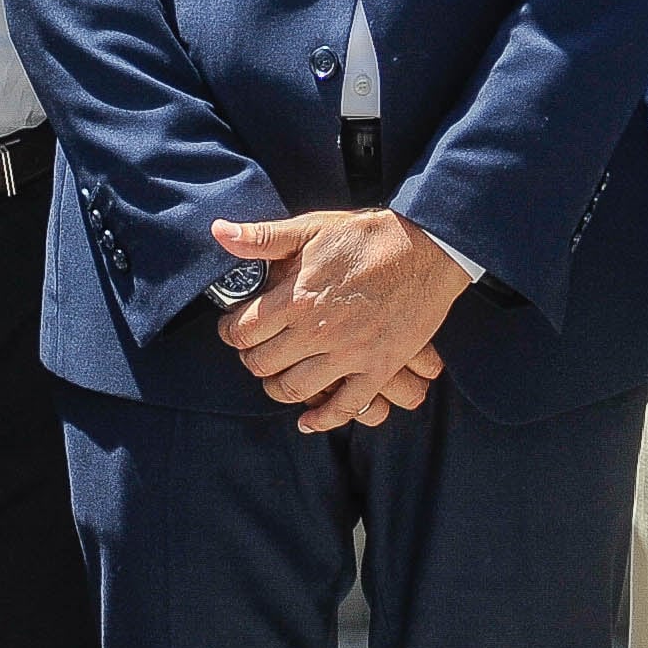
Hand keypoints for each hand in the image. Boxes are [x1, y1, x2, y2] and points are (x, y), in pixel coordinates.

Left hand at [213, 211, 473, 430]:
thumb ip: (264, 237)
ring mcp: (349, 355)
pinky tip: (308, 420)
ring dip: (277, 388)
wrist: (428, 249)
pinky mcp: (378, 368)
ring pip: (294, 390)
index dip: (230, 332)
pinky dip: (321, 420)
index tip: (231, 328)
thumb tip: (218, 232)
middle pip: (263, 364)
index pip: (243, 331)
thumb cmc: (368, 236)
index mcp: (297, 297)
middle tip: (253, 351)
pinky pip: (343, 408)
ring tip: (276, 376)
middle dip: (250, 359)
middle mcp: (317, 331)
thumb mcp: (313, 228)